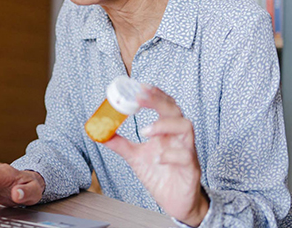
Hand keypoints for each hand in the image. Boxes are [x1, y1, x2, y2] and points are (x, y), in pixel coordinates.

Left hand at [104, 86, 208, 226]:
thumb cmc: (160, 175)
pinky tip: (158, 159)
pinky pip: (186, 156)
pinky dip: (171, 155)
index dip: (155, 94)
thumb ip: (120, 144)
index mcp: (166, 132)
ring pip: (186, 127)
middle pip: (175, 110)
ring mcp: (187, 151)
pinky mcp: (191, 169)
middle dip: (158, 101)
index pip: (165, 105)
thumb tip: (100, 133)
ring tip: (146, 131)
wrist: (175, 202)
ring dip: (165, 125)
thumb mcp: (135, 157)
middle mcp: (178, 138)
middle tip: (140, 98)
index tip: (139, 87)